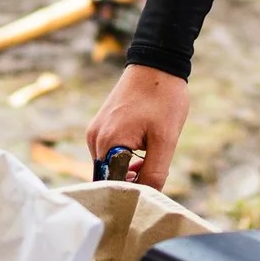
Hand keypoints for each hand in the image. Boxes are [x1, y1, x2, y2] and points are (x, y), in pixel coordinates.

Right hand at [85, 64, 191, 189]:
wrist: (157, 64)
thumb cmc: (163, 98)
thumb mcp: (165, 139)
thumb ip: (155, 172)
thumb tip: (147, 197)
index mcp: (107, 144)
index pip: (111, 185)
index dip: (131, 192)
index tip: (151, 190)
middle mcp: (94, 139)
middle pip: (109, 177)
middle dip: (132, 180)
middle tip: (155, 173)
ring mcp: (95, 131)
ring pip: (110, 165)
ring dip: (129, 169)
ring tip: (152, 158)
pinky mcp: (101, 126)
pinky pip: (110, 152)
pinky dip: (125, 158)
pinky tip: (144, 151)